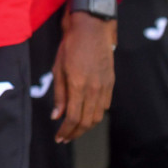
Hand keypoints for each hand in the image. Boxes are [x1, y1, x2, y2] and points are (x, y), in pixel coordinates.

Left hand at [50, 11, 114, 142]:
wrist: (92, 29)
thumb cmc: (70, 46)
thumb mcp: (58, 68)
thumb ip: (59, 94)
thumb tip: (57, 116)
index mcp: (79, 85)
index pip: (74, 118)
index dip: (66, 131)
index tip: (59, 137)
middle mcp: (95, 89)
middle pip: (87, 121)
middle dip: (75, 133)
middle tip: (65, 137)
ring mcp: (105, 87)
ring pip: (98, 116)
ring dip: (86, 127)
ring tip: (74, 130)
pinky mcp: (111, 83)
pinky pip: (105, 106)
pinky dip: (95, 115)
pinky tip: (86, 115)